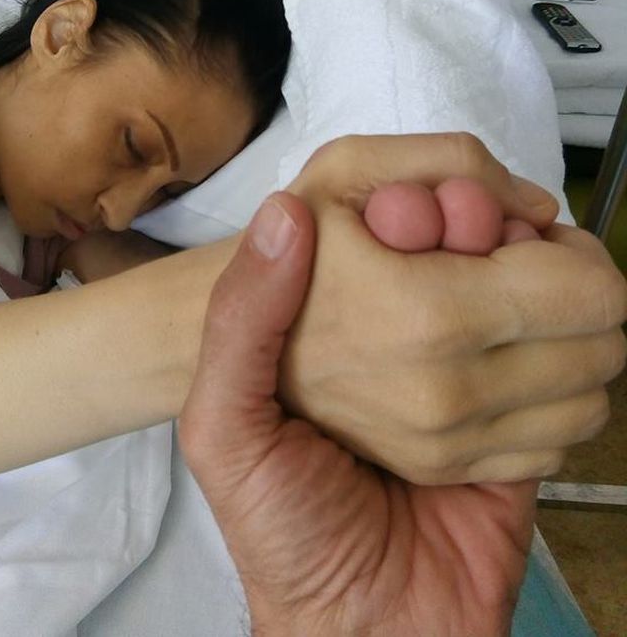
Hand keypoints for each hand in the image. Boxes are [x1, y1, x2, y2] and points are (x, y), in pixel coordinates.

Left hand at [179, 178, 623, 636]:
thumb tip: (281, 212)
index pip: (407, 218)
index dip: (431, 204)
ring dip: (549, 288)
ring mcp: (477, 373)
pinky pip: (573, 370)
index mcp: (350, 319)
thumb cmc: (281, 525)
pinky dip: (574, 360)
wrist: (362, 629)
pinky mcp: (529, 420)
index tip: (423, 218)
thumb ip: (239, 323)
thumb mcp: (225, 428)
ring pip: (542, 291)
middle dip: (497, 241)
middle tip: (484, 255)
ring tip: (512, 313)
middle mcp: (416, 333)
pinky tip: (552, 363)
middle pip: (485, 243)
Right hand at [281, 134, 626, 483]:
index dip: (572, 251)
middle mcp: (452, 391)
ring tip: (500, 324)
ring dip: (564, 354)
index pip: (591, 291)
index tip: (523, 240)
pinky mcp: (453, 474)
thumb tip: (535, 206)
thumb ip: (446, 162)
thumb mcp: (344, 170)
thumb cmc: (298, 257)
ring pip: (589, 400)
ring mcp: (455, 443)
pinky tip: (490, 370)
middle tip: (513, 276)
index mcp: (431, 311)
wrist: (247, 356)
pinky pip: (554, 444)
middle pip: (601, 345)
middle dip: (573, 299)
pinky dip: (542, 403)